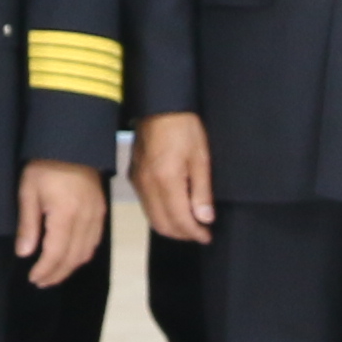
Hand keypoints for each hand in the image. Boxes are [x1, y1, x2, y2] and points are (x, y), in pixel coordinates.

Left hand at [15, 159, 111, 287]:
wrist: (72, 143)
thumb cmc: (44, 165)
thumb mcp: (28, 192)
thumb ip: (28, 225)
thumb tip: (25, 254)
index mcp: (65, 214)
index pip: (56, 253)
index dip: (45, 270)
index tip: (33, 277)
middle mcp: (85, 219)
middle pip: (72, 257)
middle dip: (56, 274)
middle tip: (41, 281)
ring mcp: (96, 215)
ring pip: (86, 252)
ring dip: (69, 267)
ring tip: (53, 273)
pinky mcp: (101, 211)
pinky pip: (94, 241)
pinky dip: (82, 254)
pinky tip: (70, 257)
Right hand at [132, 111, 215, 245]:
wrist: (160, 106)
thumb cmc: (183, 126)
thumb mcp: (201, 158)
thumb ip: (202, 191)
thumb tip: (205, 218)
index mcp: (166, 180)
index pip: (180, 220)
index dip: (195, 233)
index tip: (207, 236)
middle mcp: (148, 185)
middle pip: (163, 225)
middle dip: (183, 234)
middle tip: (200, 232)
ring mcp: (138, 181)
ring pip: (152, 218)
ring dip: (171, 226)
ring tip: (190, 223)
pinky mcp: (134, 176)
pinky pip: (146, 205)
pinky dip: (160, 214)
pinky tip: (174, 208)